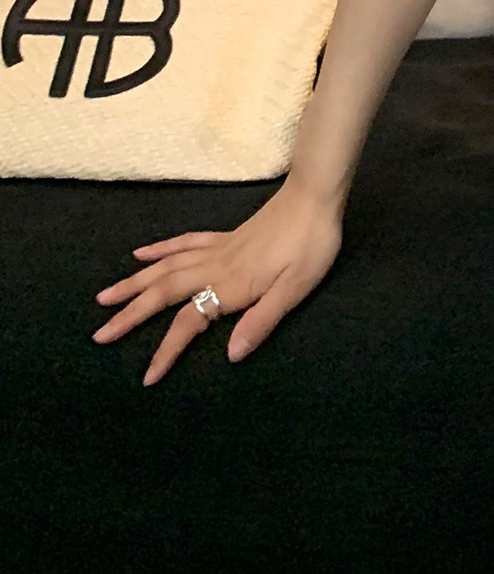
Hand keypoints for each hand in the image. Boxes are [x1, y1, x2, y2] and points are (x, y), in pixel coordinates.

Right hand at [91, 178, 342, 384]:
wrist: (315, 196)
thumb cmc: (311, 245)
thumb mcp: (295, 288)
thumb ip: (262, 321)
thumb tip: (231, 355)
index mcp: (230, 286)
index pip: (188, 323)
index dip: (167, 351)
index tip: (147, 377)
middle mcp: (215, 267)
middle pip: (163, 293)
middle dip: (130, 315)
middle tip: (99, 334)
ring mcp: (218, 249)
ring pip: (165, 267)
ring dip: (133, 283)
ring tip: (105, 297)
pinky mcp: (226, 237)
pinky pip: (184, 243)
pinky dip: (160, 250)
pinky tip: (141, 253)